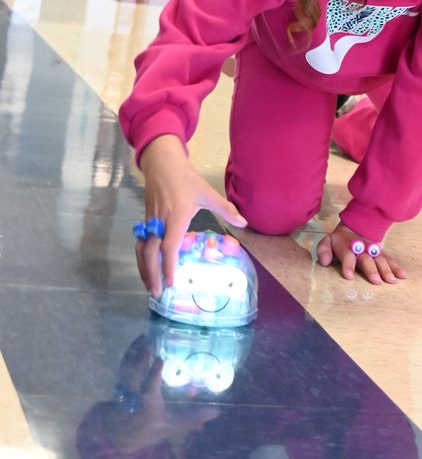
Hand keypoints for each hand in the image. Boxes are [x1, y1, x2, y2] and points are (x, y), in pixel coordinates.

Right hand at [137, 135, 246, 296]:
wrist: (162, 164)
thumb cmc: (186, 179)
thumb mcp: (207, 193)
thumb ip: (225, 209)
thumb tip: (244, 222)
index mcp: (176, 218)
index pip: (169, 247)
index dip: (169, 266)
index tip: (171, 283)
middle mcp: (160, 223)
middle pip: (150, 253)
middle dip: (152, 274)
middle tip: (157, 293)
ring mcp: (150, 222)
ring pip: (141, 249)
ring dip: (143, 269)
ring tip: (149, 286)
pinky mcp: (145, 220)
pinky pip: (140, 243)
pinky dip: (141, 258)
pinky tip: (146, 268)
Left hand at [316, 222, 406, 284]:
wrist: (353, 229)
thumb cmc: (338, 242)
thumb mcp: (326, 243)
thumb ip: (323, 251)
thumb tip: (325, 262)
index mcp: (346, 246)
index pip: (347, 255)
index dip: (348, 265)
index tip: (349, 276)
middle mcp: (361, 248)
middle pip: (366, 258)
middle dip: (371, 269)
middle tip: (375, 281)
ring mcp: (372, 250)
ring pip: (379, 259)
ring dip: (386, 269)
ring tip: (391, 280)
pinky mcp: (380, 253)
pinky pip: (389, 259)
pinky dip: (396, 267)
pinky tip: (402, 275)